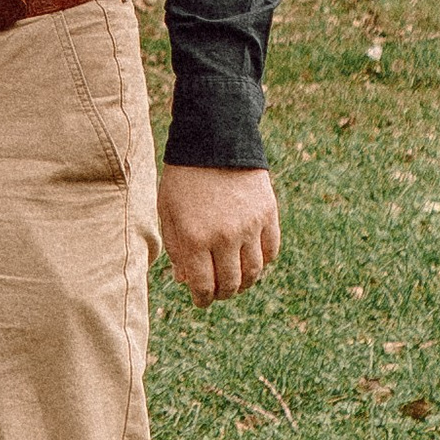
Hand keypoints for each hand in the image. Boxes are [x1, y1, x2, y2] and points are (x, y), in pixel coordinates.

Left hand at [157, 161, 278, 305]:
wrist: (213, 139)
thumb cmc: (183, 177)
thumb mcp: (168, 211)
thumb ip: (176, 248)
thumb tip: (185, 280)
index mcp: (194, 238)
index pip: (203, 287)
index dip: (202, 299)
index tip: (201, 300)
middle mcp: (225, 236)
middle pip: (231, 284)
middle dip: (222, 293)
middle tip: (218, 292)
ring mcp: (249, 226)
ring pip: (254, 272)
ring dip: (244, 282)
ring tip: (236, 279)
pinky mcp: (268, 213)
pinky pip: (271, 251)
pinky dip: (263, 261)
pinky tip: (251, 259)